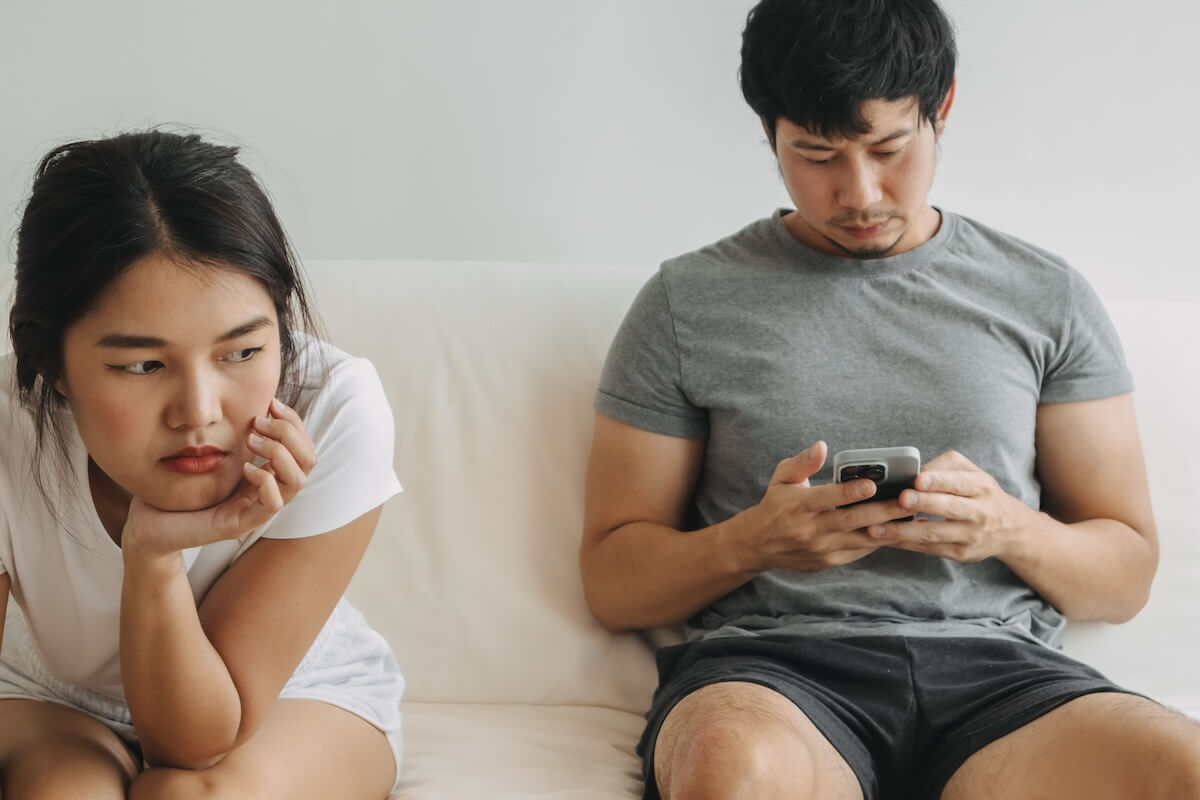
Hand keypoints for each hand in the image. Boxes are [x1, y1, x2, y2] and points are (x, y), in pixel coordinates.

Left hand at [122, 398, 317, 558]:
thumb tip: (255, 400)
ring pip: (297, 481)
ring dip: (279, 453)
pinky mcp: (243, 523)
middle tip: (258, 421)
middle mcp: (271, 490)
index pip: (303, 446)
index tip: (272, 403)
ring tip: (250, 439)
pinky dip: (264, 480)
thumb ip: (238, 432)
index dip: (294, 422)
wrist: (152, 521)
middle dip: (289, 433)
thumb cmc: (183, 484)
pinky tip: (244, 467)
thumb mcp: (216, 450)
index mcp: (269, 472)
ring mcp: (258, 509)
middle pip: (309, 460)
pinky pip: (273, 503)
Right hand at [741, 441, 915, 572]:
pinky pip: (858, 551)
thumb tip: (822, 446)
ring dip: (887, 529)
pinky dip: (878, 541)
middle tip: (908, 501)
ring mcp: (820, 548)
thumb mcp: (782, 478)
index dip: (851, 492)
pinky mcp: (828, 561)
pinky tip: (896, 530)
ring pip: (860, 539)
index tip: (873, 484)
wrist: (758, 545)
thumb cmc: (775, 505)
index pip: (828, 497)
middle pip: (851, 520)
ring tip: (912, 517)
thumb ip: (803, 462)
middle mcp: (809, 528)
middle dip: (883, 510)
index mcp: (798, 504)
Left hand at [865, 450, 1035, 562]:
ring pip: (935, 533)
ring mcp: (970, 536)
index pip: (959, 482)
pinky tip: (884, 539)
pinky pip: (929, 549)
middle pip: (949, 508)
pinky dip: (905, 544)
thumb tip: (915, 471)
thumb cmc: (981, 494)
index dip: (938, 480)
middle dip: (923, 503)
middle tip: (899, 499)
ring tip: (876, 527)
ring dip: (903, 531)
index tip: (917, 478)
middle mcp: (980, 512)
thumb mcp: (973, 473)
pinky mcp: (960, 554)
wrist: (1010, 529)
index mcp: (982, 487)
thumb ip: (946, 467)